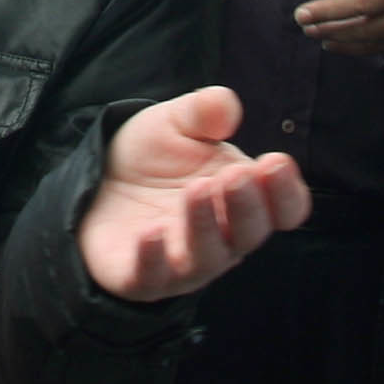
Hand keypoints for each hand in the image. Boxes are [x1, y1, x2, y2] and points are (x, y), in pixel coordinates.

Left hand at [78, 86, 313, 301]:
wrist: (98, 181)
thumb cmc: (154, 157)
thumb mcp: (176, 123)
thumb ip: (203, 111)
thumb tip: (225, 105)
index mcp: (243, 200)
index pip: (285, 209)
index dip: (286, 191)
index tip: (275, 162)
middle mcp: (222, 238)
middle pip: (249, 234)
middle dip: (246, 205)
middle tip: (236, 174)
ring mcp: (183, 263)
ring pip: (206, 258)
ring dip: (205, 226)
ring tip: (197, 189)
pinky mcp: (140, 278)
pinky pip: (152, 278)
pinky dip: (153, 259)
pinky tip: (151, 231)